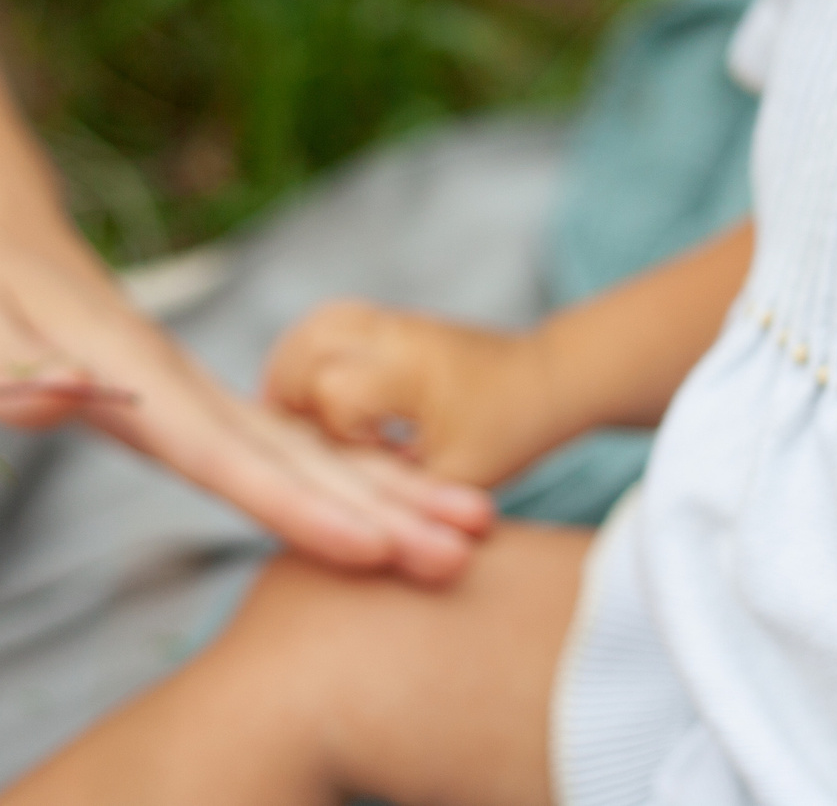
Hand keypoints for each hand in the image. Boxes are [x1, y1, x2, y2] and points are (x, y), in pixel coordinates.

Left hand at [0, 196, 496, 584]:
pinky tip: (396, 502)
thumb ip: (6, 370)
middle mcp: (185, 387)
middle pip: (299, 456)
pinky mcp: (192, 402)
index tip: (372, 548)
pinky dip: (349, 474)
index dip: (300, 508)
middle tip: (466, 549)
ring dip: (389, 488)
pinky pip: (285, 445)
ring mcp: (196, 393)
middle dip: (385, 505)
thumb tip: (52, 402)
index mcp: (141, 381)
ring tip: (472, 523)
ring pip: (309, 447)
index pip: (230, 456)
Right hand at [265, 301, 564, 488]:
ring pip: (312, 330)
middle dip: (290, 400)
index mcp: (408, 373)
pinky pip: (327, 322)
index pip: (331, 396)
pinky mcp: (387, 319)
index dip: (325, 439)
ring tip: (292, 421)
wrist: (546, 378)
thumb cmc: (507, 432)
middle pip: (306, 352)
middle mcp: (391, 336)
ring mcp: (388, 321)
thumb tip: (337, 517)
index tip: (344, 466)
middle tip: (292, 446)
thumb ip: (400, 496)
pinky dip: (308, 356)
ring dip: (291, 373)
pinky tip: (308, 397)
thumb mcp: (457, 477)